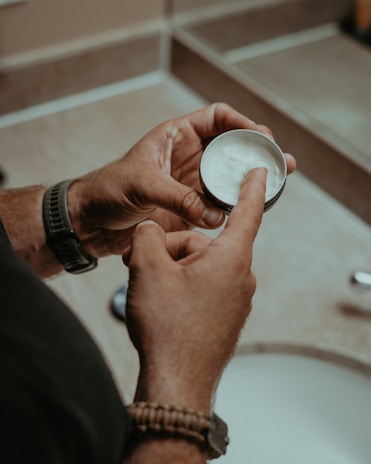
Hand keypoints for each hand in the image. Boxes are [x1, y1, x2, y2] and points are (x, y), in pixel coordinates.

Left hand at [69, 103, 294, 257]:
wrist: (92, 221)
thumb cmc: (108, 190)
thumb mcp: (142, 185)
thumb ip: (179, 197)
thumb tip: (215, 214)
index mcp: (176, 137)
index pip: (216, 117)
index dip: (240, 121)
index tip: (259, 134)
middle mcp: (189, 158)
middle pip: (231, 148)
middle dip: (257, 152)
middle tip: (281, 160)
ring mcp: (192, 183)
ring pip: (229, 177)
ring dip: (252, 180)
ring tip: (278, 182)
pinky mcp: (190, 208)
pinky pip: (219, 204)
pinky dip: (234, 207)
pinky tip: (250, 209)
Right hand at [123, 168, 267, 411]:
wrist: (175, 383)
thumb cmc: (167, 328)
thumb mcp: (146, 269)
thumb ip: (148, 236)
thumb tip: (151, 231)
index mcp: (230, 259)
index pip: (246, 212)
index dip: (251, 188)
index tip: (259, 171)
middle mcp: (240, 278)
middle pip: (203, 244)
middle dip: (171, 249)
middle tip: (141, 266)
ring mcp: (235, 300)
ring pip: (200, 267)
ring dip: (173, 271)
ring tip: (149, 291)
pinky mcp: (225, 317)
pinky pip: (204, 288)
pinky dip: (182, 288)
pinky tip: (164, 306)